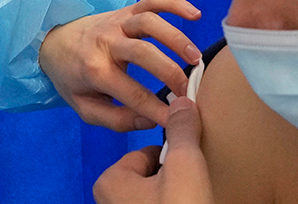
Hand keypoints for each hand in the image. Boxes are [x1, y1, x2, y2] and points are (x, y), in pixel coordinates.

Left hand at [39, 0, 201, 129]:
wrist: (54, 42)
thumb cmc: (73, 79)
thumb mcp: (85, 108)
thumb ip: (117, 120)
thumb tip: (151, 121)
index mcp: (95, 70)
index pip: (132, 92)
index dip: (157, 108)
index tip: (178, 119)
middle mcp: (106, 42)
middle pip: (143, 52)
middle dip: (170, 72)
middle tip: (189, 90)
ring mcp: (117, 22)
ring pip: (149, 22)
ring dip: (176, 38)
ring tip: (195, 58)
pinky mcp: (126, 9)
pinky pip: (152, 0)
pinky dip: (175, 3)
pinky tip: (195, 15)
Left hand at [93, 97, 213, 203]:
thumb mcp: (184, 167)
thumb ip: (181, 131)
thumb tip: (182, 102)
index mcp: (109, 180)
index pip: (144, 152)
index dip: (170, 154)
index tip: (187, 162)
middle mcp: (108, 198)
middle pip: (149, 171)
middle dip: (170, 172)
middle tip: (189, 183)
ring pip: (153, 190)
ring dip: (172, 188)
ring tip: (190, 195)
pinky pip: (155, 203)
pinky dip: (171, 201)